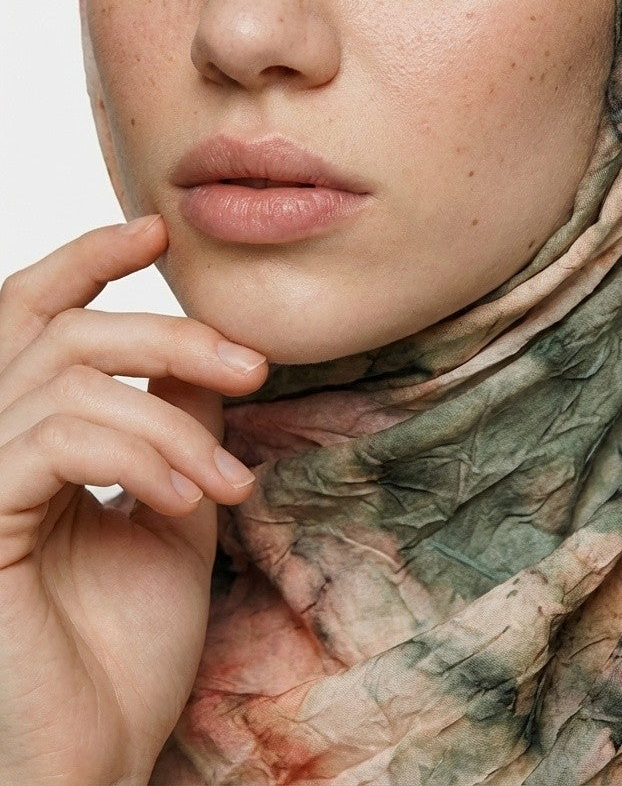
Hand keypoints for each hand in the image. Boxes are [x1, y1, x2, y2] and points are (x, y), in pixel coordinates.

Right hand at [0, 216, 267, 785]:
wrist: (98, 762)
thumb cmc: (124, 654)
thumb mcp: (173, 510)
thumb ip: (178, 425)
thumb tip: (209, 350)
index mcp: (24, 439)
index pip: (32, 318)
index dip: (84, 260)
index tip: (157, 232)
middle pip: (62, 332)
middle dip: (166, 333)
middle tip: (252, 365)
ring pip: (69, 378)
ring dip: (171, 420)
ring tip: (227, 482)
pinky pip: (56, 439)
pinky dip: (138, 453)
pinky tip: (190, 502)